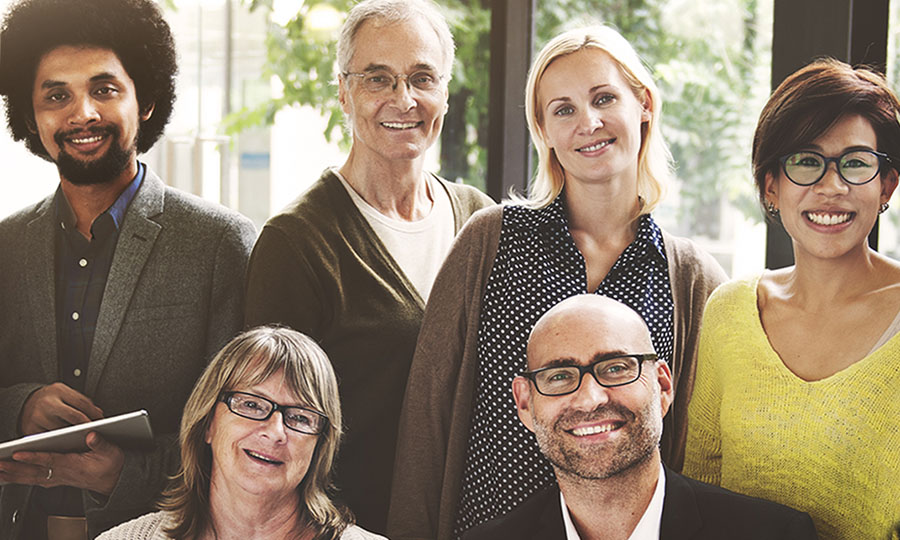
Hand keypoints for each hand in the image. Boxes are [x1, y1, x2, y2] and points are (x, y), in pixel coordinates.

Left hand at [0, 432, 124, 494]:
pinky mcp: (57, 479)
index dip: (34, 458)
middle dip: (15, 468)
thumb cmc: (112, 466)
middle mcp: (63, 474)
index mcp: (74, 466)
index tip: (19, 454)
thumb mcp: (112, 452)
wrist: (115, 481)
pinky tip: (10, 477)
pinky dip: (20, 479)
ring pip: (32, 478)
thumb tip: (91, 434)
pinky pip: (34, 480)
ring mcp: (58, 478)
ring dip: (13, 475)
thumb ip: (100, 443)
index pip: (50, 461)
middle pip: (35, 472)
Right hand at [19, 383, 102, 435]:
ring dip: (76, 436)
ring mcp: (37, 416)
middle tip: (96, 433)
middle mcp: (47, 402)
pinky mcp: (30, 430)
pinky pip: (49, 439)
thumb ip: (82, 402)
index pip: (82, 402)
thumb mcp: (66, 394)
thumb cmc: (52, 399)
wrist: (25, 402)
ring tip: (86, 440)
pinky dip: (60, 442)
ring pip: (63, 430)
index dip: (95, 413)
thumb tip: (99, 413)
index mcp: (59, 390)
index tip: (103, 422)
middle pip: (74, 416)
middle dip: (87, 426)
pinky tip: (69, 444)